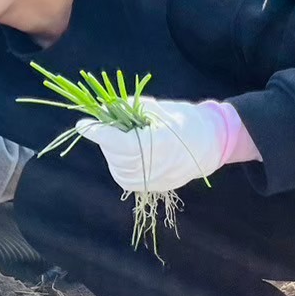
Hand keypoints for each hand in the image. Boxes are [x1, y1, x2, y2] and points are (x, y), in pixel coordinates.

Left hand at [75, 98, 248, 193]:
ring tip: (126, 138)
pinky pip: (124, 177)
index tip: (83, 124)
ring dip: (113, 151)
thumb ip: (129, 108)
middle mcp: (157, 166)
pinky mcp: (151, 187)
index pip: (121, 142)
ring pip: (117, 167)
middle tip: (111, 125)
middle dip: (107, 138)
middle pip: (115, 154)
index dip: (100, 133)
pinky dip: (119, 163)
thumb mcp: (158, 109)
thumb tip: (102, 108)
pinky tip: (128, 152)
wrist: (211, 145)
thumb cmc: (185, 121)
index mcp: (161, 143)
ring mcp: (154, 180)